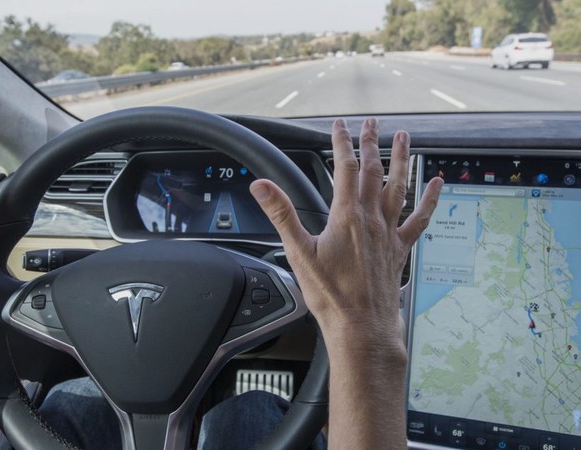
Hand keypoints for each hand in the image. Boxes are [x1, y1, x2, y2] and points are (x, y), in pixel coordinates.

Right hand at [250, 118, 442, 351]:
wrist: (361, 327)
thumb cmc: (330, 295)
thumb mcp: (299, 252)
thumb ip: (281, 214)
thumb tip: (261, 186)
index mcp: (346, 216)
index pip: (344, 167)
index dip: (341, 142)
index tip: (340, 125)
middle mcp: (371, 219)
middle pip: (372, 171)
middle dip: (370, 143)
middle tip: (371, 122)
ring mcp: (389, 233)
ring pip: (398, 186)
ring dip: (400, 159)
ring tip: (403, 137)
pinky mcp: (399, 249)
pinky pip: (419, 219)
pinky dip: (429, 199)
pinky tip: (436, 183)